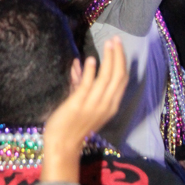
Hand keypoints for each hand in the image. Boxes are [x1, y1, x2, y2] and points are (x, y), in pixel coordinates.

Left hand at [41, 37, 126, 182]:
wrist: (62, 144)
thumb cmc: (71, 123)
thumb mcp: (82, 101)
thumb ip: (81, 81)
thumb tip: (80, 62)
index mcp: (110, 105)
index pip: (122, 80)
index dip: (122, 61)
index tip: (118, 46)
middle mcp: (106, 104)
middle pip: (118, 76)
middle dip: (118, 56)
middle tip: (115, 39)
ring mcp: (93, 104)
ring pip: (107, 78)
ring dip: (108, 59)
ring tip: (108, 44)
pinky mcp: (79, 104)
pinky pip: (88, 85)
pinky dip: (90, 71)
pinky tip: (90, 59)